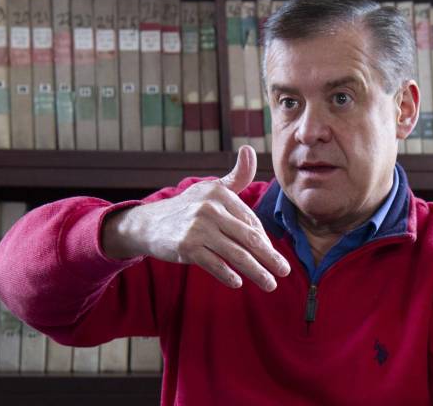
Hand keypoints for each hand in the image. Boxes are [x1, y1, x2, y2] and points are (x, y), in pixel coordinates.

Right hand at [103, 145, 290, 290]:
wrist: (148, 224)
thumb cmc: (188, 207)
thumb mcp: (211, 188)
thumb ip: (236, 176)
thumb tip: (249, 149)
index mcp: (219, 193)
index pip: (250, 221)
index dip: (264, 241)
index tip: (272, 256)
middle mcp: (209, 208)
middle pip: (248, 238)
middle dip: (270, 257)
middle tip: (285, 270)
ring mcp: (197, 228)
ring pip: (235, 254)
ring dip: (256, 271)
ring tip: (270, 284)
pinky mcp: (186, 247)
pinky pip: (214, 264)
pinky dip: (227, 274)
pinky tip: (238, 283)